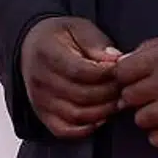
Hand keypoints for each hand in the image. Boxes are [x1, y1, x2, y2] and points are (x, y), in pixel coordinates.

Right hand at [20, 17, 120, 139]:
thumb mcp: (78, 28)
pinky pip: (64, 130)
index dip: (107, 74)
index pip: (81, 71)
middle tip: (126, 88)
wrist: (31, 47)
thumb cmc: (60, 37)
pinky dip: (85, 129)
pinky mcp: (42, 115)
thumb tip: (116, 60)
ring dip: (103, 112)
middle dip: (110, 94)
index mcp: (47, 52)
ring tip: (117, 102)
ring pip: (76, 115)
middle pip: (82, 95)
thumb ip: (96, 43)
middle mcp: (40, 79)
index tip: (122, 71)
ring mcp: (39, 100)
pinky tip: (101, 119)